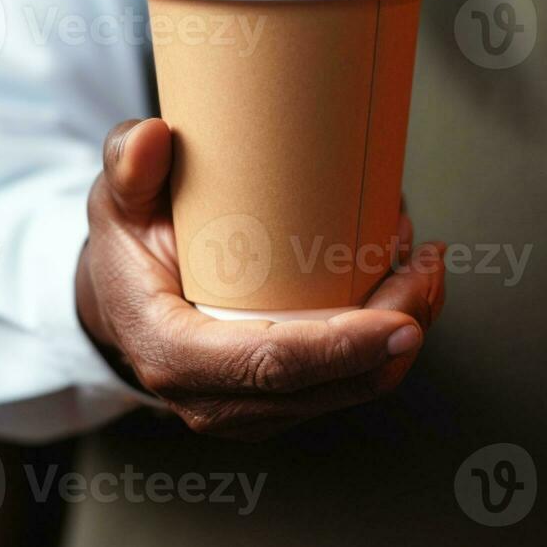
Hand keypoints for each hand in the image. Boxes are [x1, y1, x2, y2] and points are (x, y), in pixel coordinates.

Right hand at [77, 118, 445, 440]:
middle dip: (398, 329)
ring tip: (427, 267)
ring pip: (350, 391)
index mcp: (172, 352)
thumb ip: (127, 165)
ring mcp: (247, 408)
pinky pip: (346, 385)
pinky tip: (408, 288)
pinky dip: (388, 343)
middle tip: (430, 264)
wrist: (118, 294)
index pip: (271, 366)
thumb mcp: (116, 198)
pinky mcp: (276, 403)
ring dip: (404, 332)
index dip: (343, 348)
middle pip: (328, 384)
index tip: (403, 318)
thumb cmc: (126, 245)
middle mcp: (212, 397)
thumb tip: (151, 138)